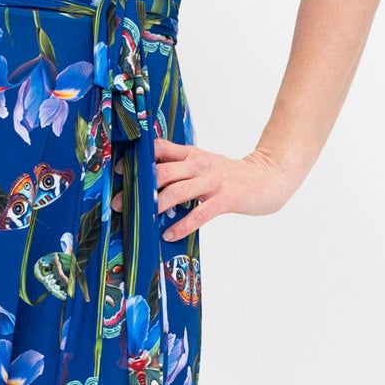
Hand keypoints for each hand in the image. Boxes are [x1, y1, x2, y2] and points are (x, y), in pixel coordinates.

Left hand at [108, 138, 296, 240]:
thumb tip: (148, 183)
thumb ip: (179, 169)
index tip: (117, 171)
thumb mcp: (203, 164)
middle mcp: (198, 165)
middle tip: (119, 203)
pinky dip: (182, 225)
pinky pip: (199, 213)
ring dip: (155, 206)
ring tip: (140, 220)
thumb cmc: (229, 175)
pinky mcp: (225, 199)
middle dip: (139, 188)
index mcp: (191, 155)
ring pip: (176, 191)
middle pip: (161, 172)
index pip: (159, 149)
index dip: (136, 159)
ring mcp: (212, 181)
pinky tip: (169, 235)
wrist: (267, 178)